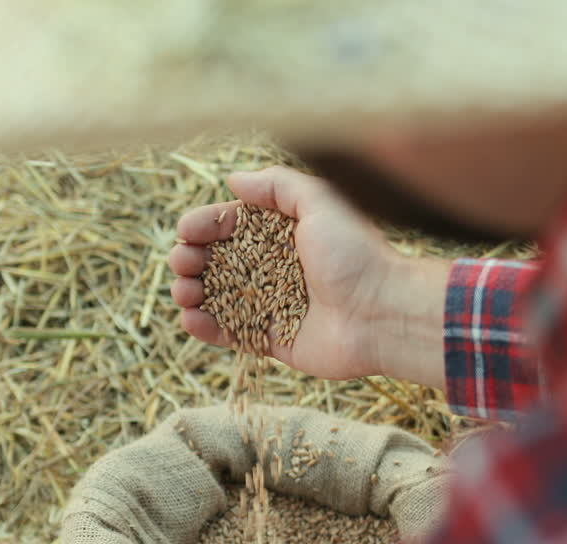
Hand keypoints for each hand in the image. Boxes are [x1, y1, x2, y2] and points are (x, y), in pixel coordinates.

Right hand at [169, 167, 448, 386]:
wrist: (382, 314)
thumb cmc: (356, 255)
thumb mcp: (321, 202)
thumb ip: (278, 185)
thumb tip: (234, 180)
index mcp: (285, 232)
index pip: (232, 224)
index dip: (205, 225)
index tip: (186, 230)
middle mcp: (275, 266)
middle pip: (218, 259)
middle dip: (192, 258)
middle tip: (184, 261)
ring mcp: (271, 304)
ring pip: (217, 296)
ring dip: (191, 291)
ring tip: (184, 290)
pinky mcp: (272, 339)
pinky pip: (230, 332)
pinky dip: (205, 328)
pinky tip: (190, 318)